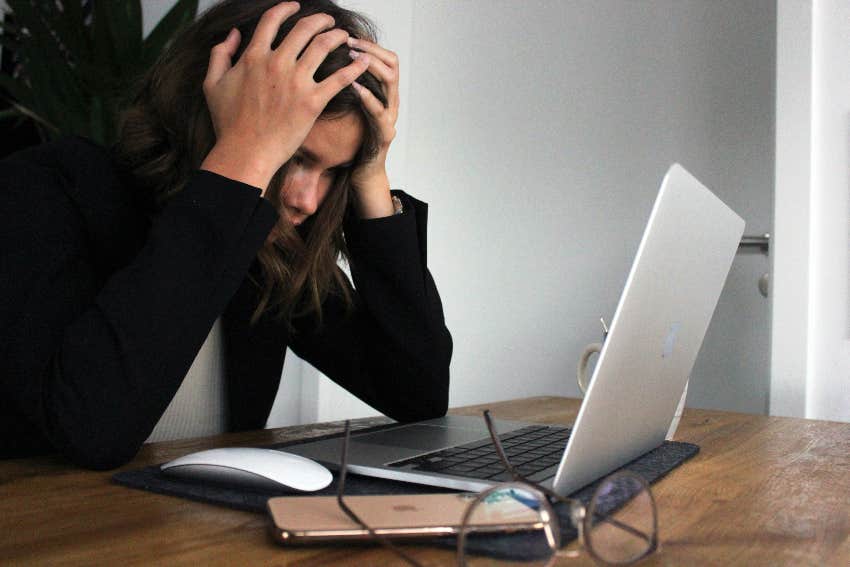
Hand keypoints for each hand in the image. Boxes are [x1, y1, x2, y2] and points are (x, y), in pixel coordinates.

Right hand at [200, 2, 370, 191]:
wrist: (245, 152)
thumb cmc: (228, 123)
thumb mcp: (212, 84)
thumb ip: (220, 54)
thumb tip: (233, 34)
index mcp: (253, 56)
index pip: (272, 20)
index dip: (286, 8)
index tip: (295, 6)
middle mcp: (277, 63)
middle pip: (304, 28)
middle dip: (320, 20)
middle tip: (328, 21)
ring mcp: (296, 82)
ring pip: (324, 46)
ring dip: (338, 36)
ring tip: (345, 36)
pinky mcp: (313, 102)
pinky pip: (340, 78)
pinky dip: (354, 67)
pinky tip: (363, 61)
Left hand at [347, 37, 399, 218]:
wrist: (362, 173)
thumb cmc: (352, 139)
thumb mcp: (348, 108)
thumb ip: (344, 86)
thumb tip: (323, 62)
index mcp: (383, 93)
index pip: (385, 58)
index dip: (370, 44)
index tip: (348, 36)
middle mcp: (391, 101)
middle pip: (392, 64)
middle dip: (370, 50)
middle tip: (349, 42)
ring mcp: (390, 117)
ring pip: (390, 82)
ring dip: (370, 67)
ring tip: (352, 59)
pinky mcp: (385, 134)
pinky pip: (379, 111)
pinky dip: (367, 96)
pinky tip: (353, 87)